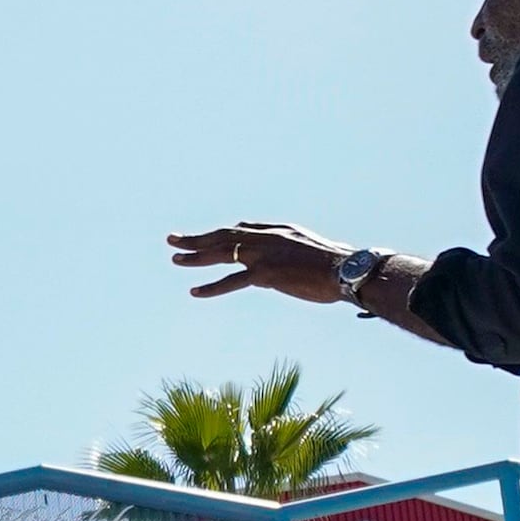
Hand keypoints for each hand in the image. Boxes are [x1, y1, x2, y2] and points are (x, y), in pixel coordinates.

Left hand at [167, 222, 350, 304]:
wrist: (346, 269)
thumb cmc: (335, 265)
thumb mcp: (309, 250)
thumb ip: (291, 252)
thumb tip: (285, 264)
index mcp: (277, 230)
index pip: (241, 229)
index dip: (221, 234)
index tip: (206, 238)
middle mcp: (266, 237)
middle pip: (223, 236)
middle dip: (196, 237)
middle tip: (173, 239)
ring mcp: (264, 254)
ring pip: (220, 253)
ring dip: (194, 256)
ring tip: (174, 258)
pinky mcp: (265, 273)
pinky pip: (231, 281)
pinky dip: (212, 287)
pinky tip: (195, 291)